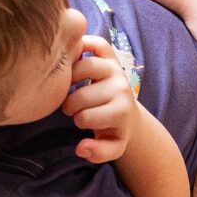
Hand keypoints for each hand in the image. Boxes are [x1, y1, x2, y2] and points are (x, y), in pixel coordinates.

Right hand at [63, 35, 140, 160]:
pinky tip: (73, 61)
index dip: (78, 121)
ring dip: (68, 80)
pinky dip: (82, 45)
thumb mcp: (111, 148)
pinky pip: (96, 43)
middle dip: (71, 105)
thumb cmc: (113, 131)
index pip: (86, 117)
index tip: (82, 122)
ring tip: (70, 89)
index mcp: (122, 111)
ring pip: (81, 67)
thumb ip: (98, 153)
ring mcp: (115, 68)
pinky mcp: (111, 56)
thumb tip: (80, 148)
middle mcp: (121, 87)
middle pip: (80, 95)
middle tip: (74, 108)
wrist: (128, 114)